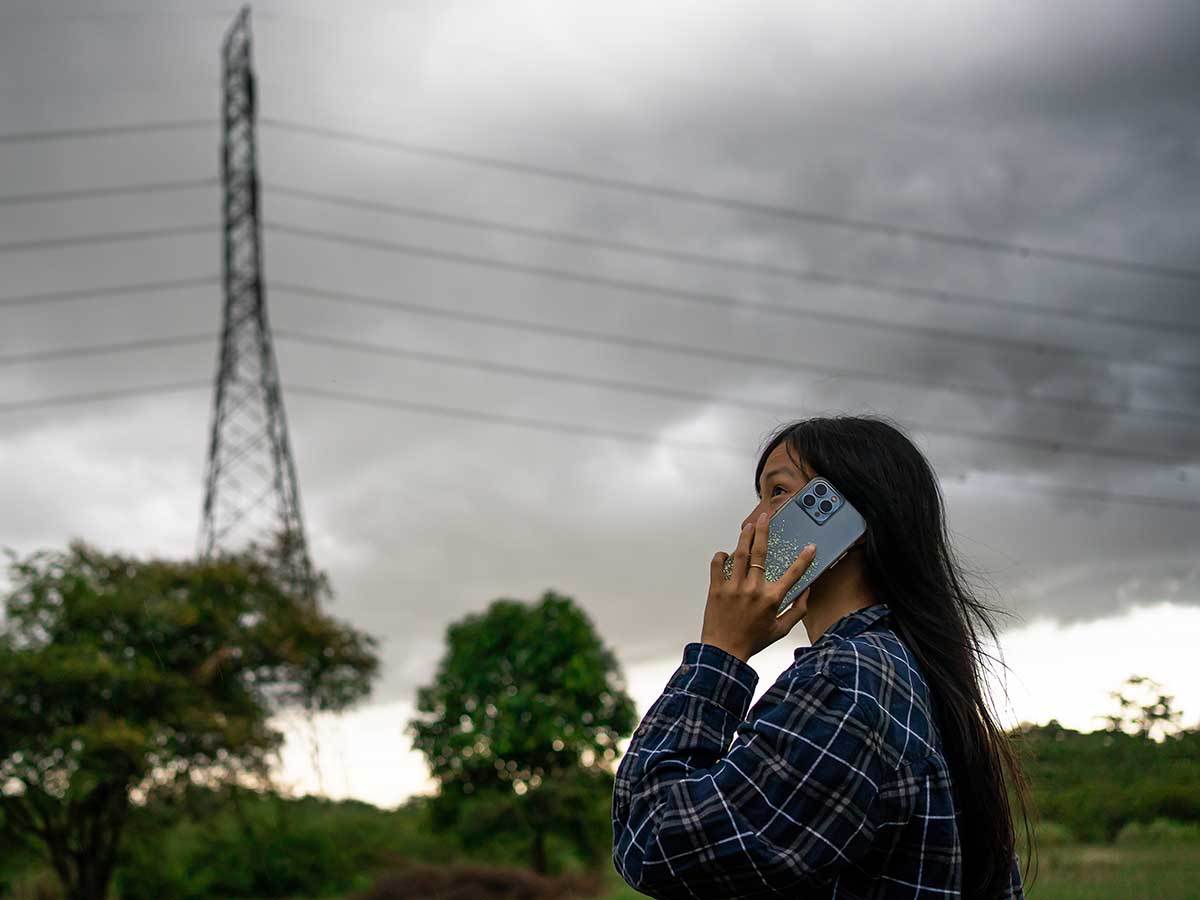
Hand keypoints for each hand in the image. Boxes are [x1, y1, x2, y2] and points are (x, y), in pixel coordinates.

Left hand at [701, 510, 815, 662]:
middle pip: (760, 553)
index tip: (810, 547)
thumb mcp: (781, 630)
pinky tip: (725, 553)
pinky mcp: (716, 589)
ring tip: (748, 526)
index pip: (793, 574)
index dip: (804, 559)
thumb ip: (797, 611)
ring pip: (739, 553)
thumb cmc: (753, 641)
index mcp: (772, 599)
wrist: (724, 652)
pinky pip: (717, 565)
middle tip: (765, 517)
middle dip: (764, 531)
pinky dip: (720, 556)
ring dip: (744, 536)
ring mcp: (733, 587)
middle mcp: (753, 589)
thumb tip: (806, 592)